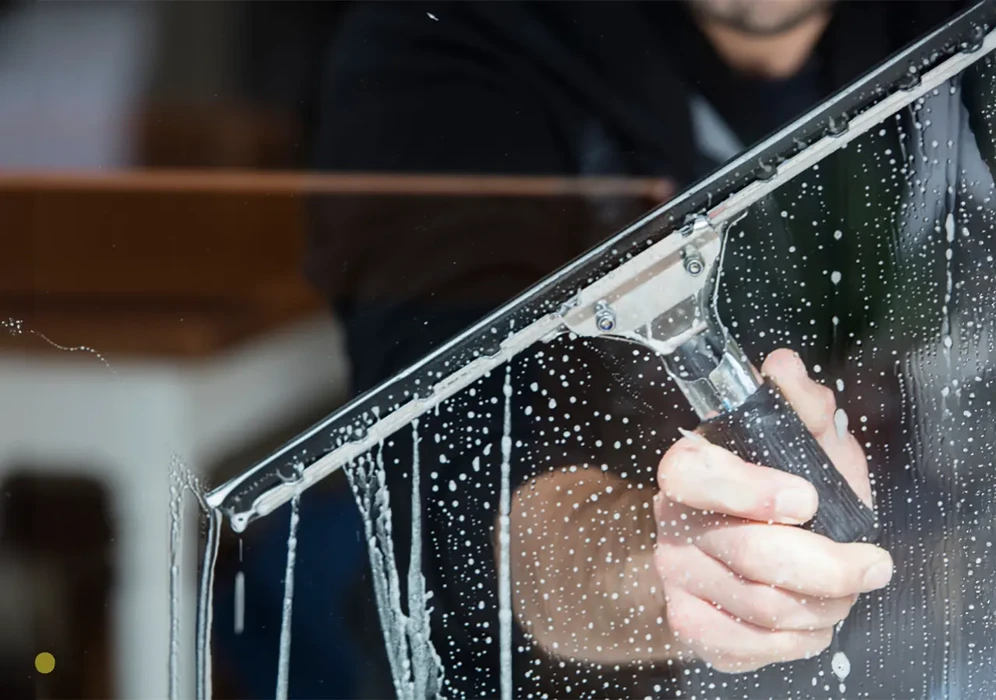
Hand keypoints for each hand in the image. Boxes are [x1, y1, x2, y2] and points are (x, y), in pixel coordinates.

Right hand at [653, 348, 891, 672]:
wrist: (735, 545)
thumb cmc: (778, 489)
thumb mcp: (802, 442)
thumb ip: (800, 406)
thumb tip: (783, 368)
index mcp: (692, 468)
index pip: (695, 475)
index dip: (752, 491)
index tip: (808, 499)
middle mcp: (674, 520)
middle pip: (749, 554)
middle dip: (829, 567)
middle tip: (870, 565)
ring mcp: (677, 573)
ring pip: (759, 606)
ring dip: (823, 605)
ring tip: (845, 592)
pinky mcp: (689, 621)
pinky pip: (746, 645)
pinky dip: (795, 640)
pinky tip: (811, 620)